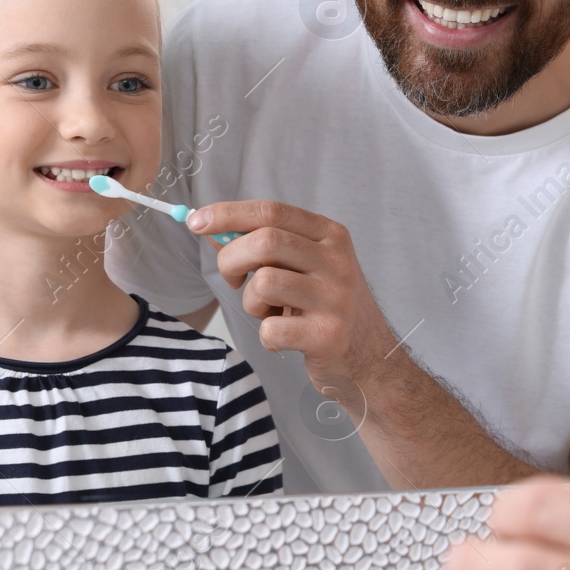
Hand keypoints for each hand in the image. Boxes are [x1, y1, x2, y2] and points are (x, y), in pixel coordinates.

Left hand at [186, 200, 402, 408]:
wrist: (371, 358)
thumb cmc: (328, 308)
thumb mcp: (305, 267)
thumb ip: (265, 246)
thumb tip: (213, 230)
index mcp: (330, 236)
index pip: (272, 211)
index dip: (228, 214)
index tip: (197, 222)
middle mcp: (337, 261)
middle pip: (264, 241)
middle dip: (231, 259)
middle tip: (232, 279)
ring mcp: (335, 298)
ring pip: (264, 283)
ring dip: (251, 303)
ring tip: (269, 312)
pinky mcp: (328, 335)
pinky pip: (271, 329)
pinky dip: (267, 336)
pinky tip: (284, 338)